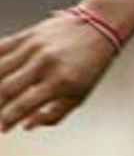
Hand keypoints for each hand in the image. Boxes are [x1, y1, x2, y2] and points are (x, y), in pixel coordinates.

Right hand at [0, 13, 117, 130]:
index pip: (24, 105)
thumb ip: (54, 114)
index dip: (8, 119)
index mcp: (60, 81)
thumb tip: (26, 125)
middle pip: (6, 88)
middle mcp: (45, 64)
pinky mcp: (28, 34)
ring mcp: (34, 47)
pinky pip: (1, 48)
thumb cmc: (91, 65)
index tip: (3, 128)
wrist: (101, 27)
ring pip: (0, 69)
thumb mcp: (81, 94)